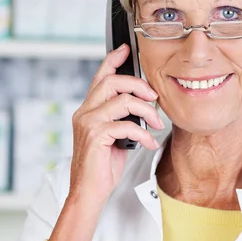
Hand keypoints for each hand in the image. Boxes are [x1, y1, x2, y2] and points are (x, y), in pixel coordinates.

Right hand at [69, 43, 164, 206]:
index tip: (127, 49)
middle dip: (139, 85)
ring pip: (123, 101)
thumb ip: (122, 118)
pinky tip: (149, 143)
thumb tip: (144, 105)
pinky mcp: (96, 136)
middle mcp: (85, 112)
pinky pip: (126, 125)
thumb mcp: (115, 136)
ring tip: (156, 124)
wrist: (89, 191)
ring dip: (147, 111)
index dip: (113, 60)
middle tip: (154, 97)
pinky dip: (144, 134)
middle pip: (113, 82)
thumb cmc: (102, 166)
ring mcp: (88, 123)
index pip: (100, 77)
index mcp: (89, 109)